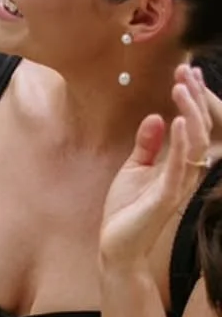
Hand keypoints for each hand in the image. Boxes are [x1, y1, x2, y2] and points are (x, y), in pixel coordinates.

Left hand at [101, 64, 214, 273]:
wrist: (117, 245)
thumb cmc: (126, 210)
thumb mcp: (134, 168)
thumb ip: (147, 144)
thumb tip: (157, 117)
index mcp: (179, 165)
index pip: (192, 126)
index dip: (192, 100)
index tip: (187, 72)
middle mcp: (185, 173)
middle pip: (198, 130)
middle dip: (194, 99)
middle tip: (187, 71)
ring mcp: (178, 185)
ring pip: (193, 143)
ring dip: (188, 113)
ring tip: (182, 88)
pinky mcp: (166, 197)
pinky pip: (178, 166)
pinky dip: (178, 141)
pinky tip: (175, 120)